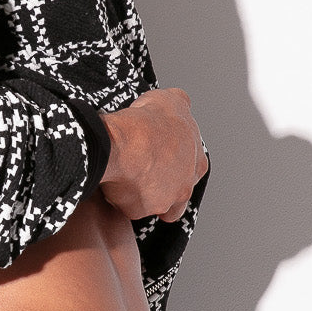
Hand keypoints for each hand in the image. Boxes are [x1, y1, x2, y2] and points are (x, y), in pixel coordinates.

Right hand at [99, 88, 207, 221]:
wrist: (124, 143)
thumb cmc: (148, 122)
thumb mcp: (171, 100)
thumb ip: (180, 105)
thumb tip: (181, 103)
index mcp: (197, 162)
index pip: (192, 169)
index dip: (176, 162)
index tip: (161, 154)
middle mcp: (185, 186)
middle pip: (176, 193)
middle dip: (163, 185)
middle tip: (145, 170)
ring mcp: (163, 201)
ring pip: (156, 205)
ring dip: (145, 196)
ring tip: (128, 180)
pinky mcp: (138, 210)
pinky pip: (129, 207)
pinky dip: (122, 198)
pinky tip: (114, 181)